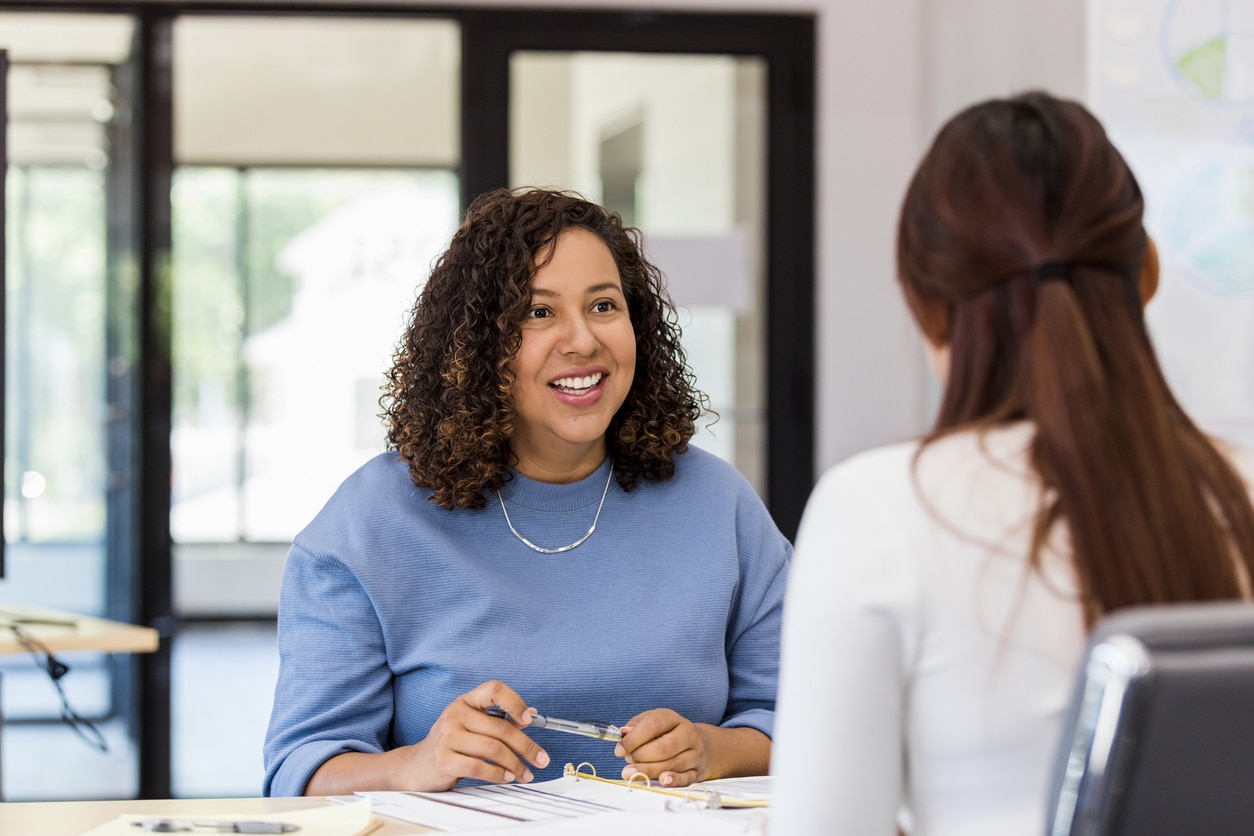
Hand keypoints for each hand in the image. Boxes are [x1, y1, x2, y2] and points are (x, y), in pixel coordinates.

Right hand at [401, 680, 549, 790]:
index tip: (530, 719)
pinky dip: (498, 775)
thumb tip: (532, 714)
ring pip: (494, 749)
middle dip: (526, 746)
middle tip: (541, 759)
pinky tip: (506, 777)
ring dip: (516, 764)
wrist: (416, 766)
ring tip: (525, 773)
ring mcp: (447, 736)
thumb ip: (498, 720)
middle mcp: (455, 714)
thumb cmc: (450, 744)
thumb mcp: (472, 726)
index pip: (494, 689)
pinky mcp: (443, 759)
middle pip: (501, 727)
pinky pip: (479, 767)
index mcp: (465, 702)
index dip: (515, 702)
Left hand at [613, 708, 709, 787]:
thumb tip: (624, 733)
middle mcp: (687, 734)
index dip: (633, 739)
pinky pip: (686, 778)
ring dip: (649, 770)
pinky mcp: (696, 771)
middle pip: (665, 747)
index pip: (653, 725)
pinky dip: (673, 781)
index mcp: (673, 718)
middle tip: (628, 761)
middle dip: (642, 756)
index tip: (619, 749)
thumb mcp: (651, 721)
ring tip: (631, 773)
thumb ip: (636, 726)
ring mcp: (694, 753)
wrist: (697, 744)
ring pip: (673, 764)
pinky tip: (662, 780)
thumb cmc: (667, 733)